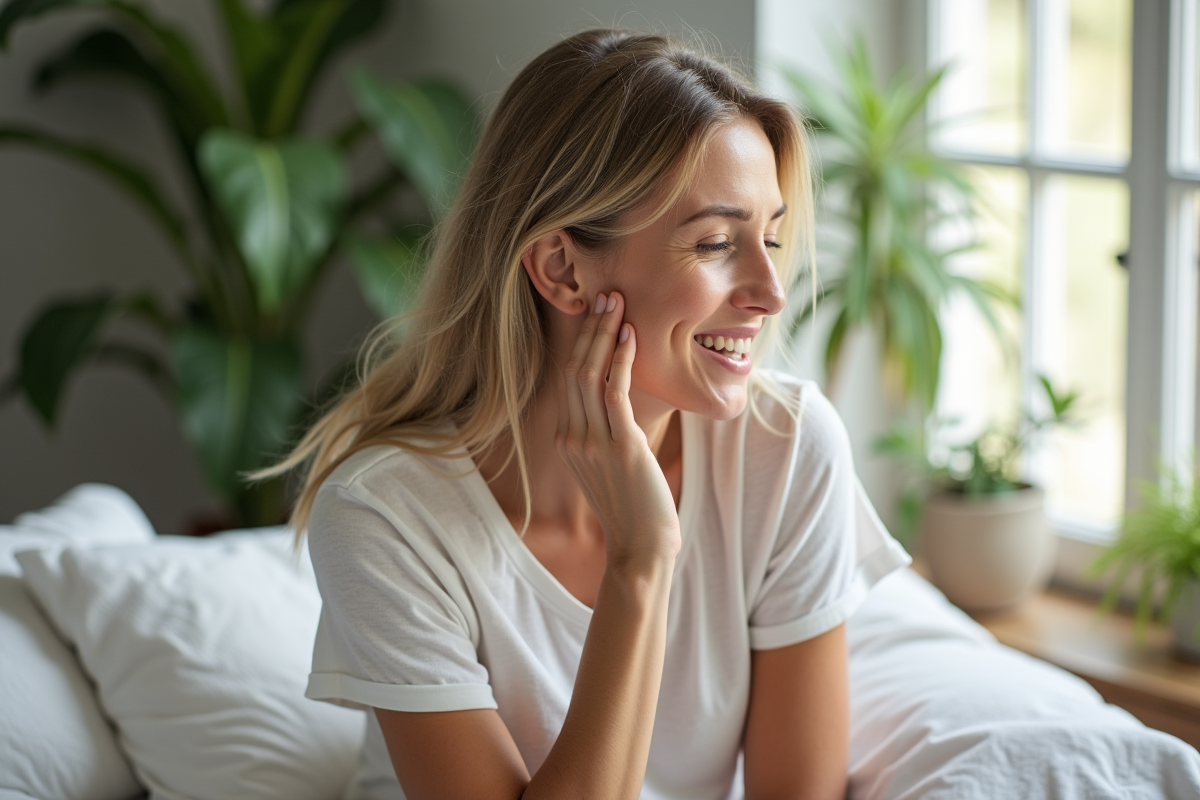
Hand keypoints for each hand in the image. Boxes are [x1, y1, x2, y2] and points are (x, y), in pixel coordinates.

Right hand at [556, 291, 680, 568]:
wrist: (640, 548)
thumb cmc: (635, 508)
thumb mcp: (610, 467)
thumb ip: (605, 435)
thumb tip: (618, 406)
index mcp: (567, 440)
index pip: (569, 379)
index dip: (582, 342)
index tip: (597, 313)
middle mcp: (572, 438)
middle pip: (575, 370)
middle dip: (590, 329)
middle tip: (605, 294)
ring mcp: (592, 443)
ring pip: (590, 375)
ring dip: (604, 335)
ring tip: (616, 303)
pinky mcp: (619, 447)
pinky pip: (613, 393)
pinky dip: (619, 360)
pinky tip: (630, 336)